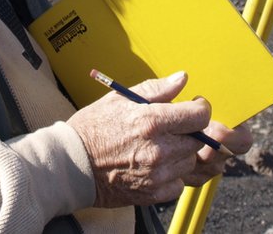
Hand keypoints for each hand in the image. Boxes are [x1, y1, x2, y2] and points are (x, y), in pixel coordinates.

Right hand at [67, 72, 251, 207]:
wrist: (72, 164)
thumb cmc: (93, 128)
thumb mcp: (120, 98)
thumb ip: (156, 89)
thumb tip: (182, 78)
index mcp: (151, 121)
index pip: (200, 116)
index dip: (200, 109)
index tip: (193, 108)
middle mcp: (158, 149)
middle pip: (199, 139)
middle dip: (190, 131)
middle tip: (172, 127)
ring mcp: (157, 174)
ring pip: (190, 161)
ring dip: (182, 153)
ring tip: (160, 146)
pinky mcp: (153, 193)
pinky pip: (179, 183)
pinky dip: (172, 175)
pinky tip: (155, 165)